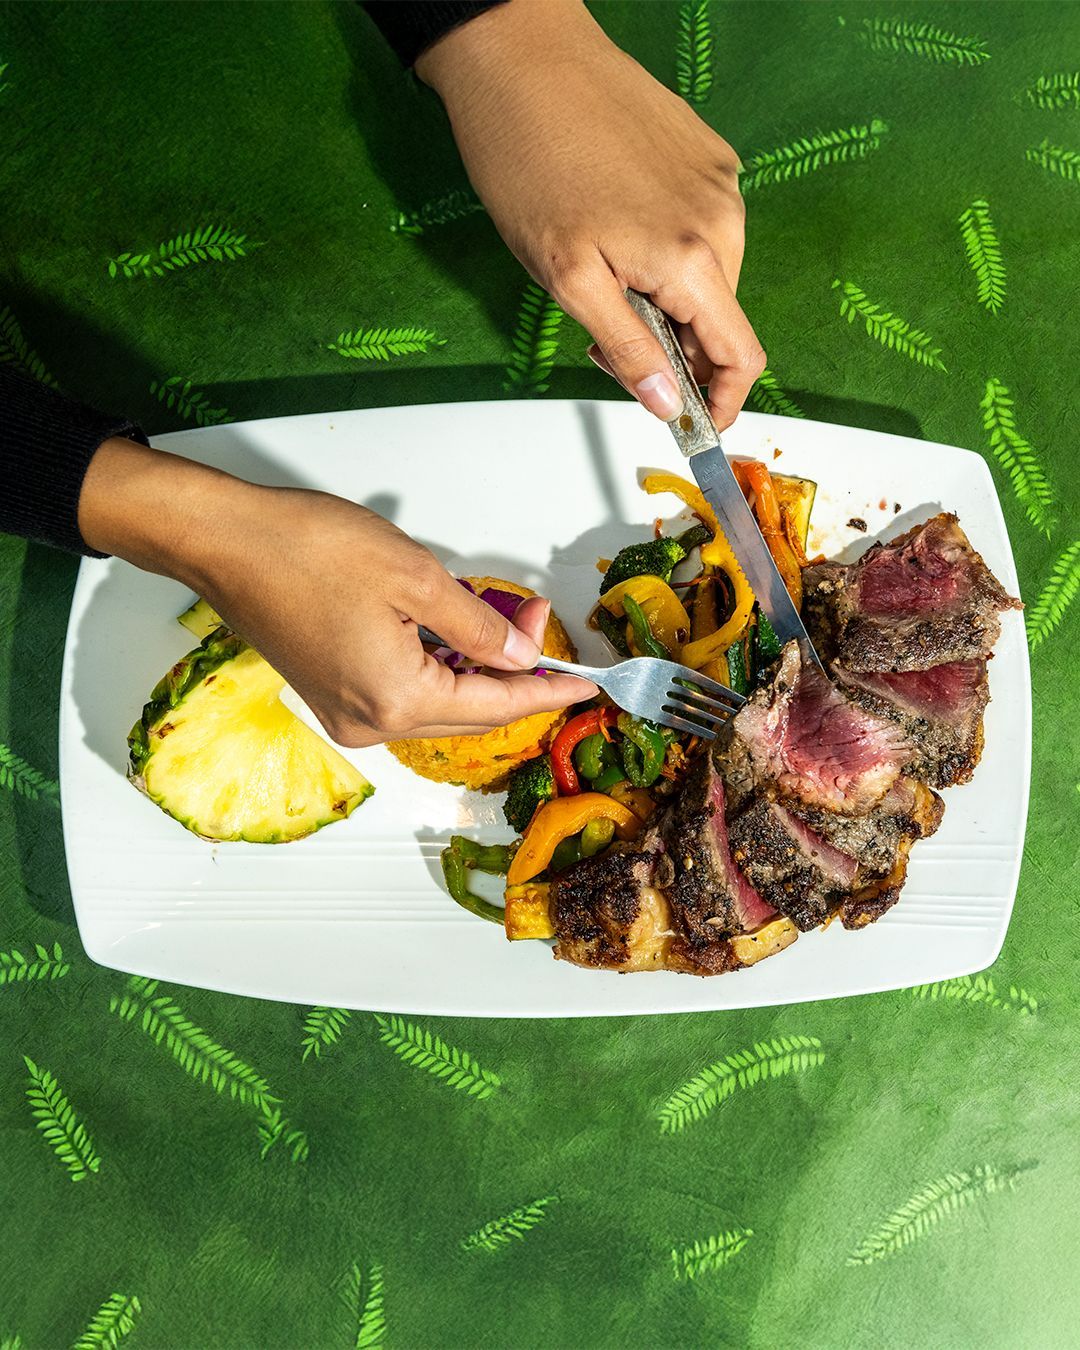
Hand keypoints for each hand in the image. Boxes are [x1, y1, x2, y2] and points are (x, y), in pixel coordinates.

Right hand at [79, 439, 595, 745]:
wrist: (225, 542)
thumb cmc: (305, 549)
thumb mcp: (415, 577)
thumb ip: (478, 627)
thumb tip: (522, 657)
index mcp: (394, 699)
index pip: (496, 706)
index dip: (546, 690)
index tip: (583, 682)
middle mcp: (370, 723)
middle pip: (469, 711)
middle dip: (513, 671)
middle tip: (535, 619)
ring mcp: (346, 715)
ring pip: (438, 702)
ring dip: (474, 667)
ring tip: (498, 615)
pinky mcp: (330, 696)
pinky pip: (404, 693)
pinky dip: (437, 668)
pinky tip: (453, 631)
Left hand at [418, 0, 764, 431]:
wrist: (522, 55)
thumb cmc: (530, 162)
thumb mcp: (567, 278)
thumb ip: (626, 347)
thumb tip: (666, 403)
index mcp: (694, 258)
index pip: (739, 356)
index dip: (719, 402)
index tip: (691, 425)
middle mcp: (724, 219)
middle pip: (722, 320)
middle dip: (674, 351)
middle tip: (603, 342)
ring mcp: (719, 183)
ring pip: (710, 279)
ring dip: (666, 303)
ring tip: (601, 279)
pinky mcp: (706, 156)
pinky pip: (701, 232)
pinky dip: (668, 258)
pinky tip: (615, 235)